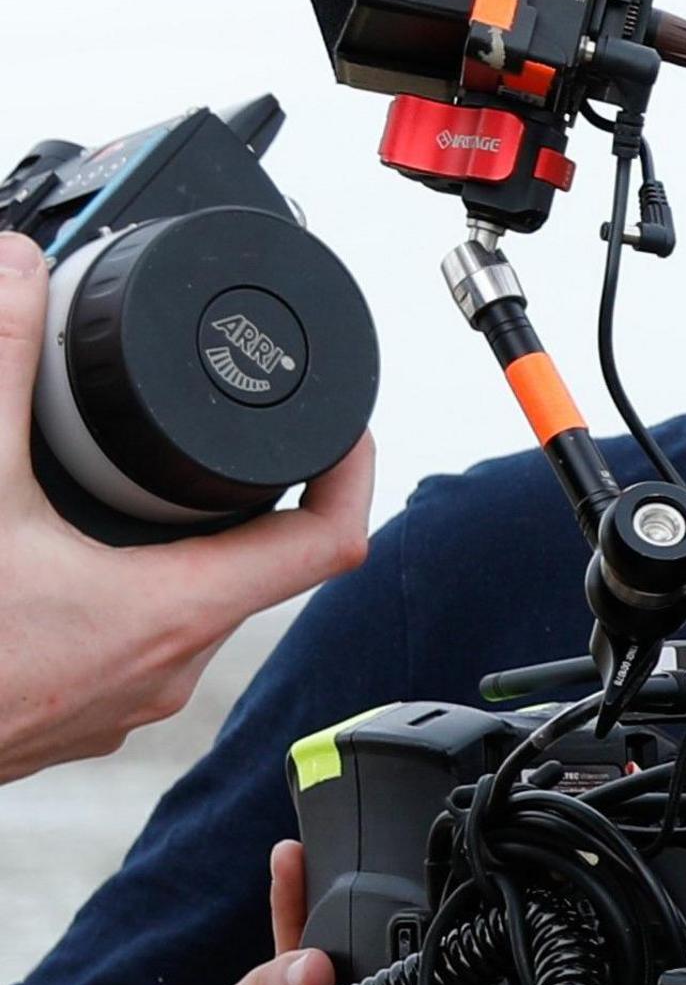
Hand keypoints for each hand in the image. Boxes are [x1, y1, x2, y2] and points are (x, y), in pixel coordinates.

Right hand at [0, 229, 372, 785]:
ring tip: (149, 479)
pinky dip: (126, 583)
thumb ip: (2, 370)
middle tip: (228, 432)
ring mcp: (124, 700)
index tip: (342, 425)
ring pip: (191, 604)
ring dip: (180, 539)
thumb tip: (20, 272)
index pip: (328, 541)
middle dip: (247, 491)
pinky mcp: (78, 713)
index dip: (351, 470)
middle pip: (257, 565)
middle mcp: (166, 667)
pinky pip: (134, 638)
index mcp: (172, 613)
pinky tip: (80, 551)